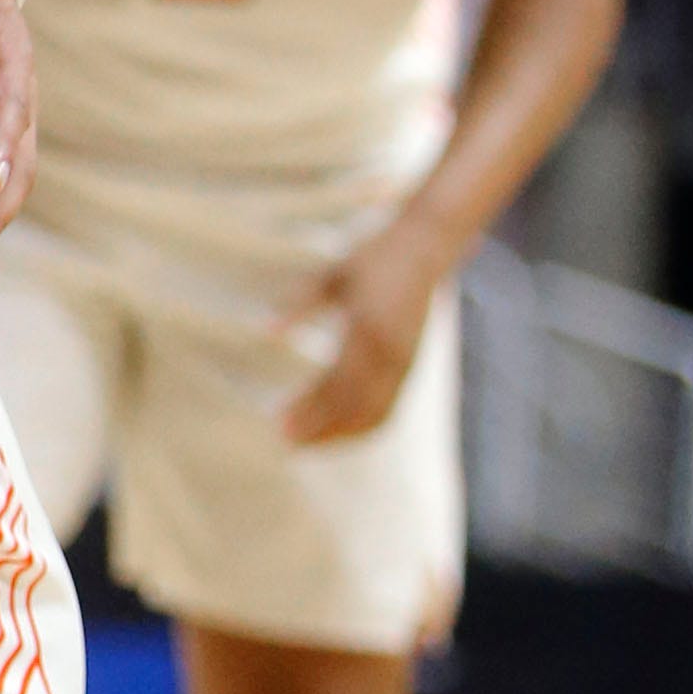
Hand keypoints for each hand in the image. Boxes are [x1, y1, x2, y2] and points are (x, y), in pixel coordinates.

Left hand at [282, 214, 449, 444]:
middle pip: (352, 408)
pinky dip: (362, 427)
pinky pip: (388, 408)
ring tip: (305, 445)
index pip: (335, 384)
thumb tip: (265, 331)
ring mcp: (403, 364)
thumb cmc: (374, 258)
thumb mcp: (334, 275)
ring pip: (373, 414)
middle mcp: (390, 354)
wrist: (426, 248)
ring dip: (340, 435)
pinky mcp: (409, 367)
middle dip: (319, 430)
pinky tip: (338, 432)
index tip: (278, 425)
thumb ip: (300, 303)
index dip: (308, 410)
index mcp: (369, 331)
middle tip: (283, 443)